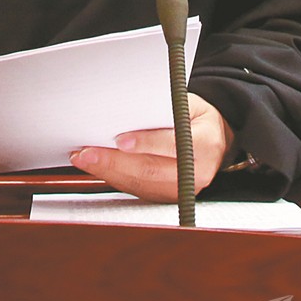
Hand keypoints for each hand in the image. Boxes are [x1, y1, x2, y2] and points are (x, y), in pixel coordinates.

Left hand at [69, 93, 232, 201]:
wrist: (217, 140)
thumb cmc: (198, 116)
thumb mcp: (188, 102)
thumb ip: (163, 108)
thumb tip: (127, 109)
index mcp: (205, 143)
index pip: (172, 144)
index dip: (145, 143)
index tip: (120, 140)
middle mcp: (196, 172)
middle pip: (150, 170)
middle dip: (113, 162)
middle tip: (87, 153)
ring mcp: (183, 190)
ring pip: (140, 185)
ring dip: (108, 172)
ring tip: (84, 159)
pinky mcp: (170, 198)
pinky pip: (139, 191)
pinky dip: (116, 179)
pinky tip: (98, 169)